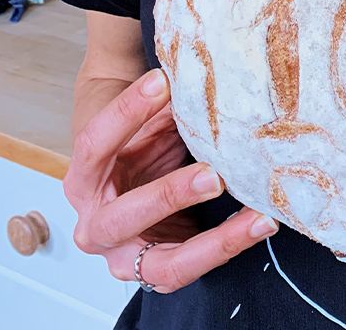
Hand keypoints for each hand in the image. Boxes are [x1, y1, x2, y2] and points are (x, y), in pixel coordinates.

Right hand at [63, 68, 278, 292]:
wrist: (135, 188)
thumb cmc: (140, 152)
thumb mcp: (148, 126)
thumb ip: (164, 105)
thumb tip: (198, 70)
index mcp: (85, 178)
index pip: (94, 144)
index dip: (126, 111)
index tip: (162, 82)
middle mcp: (96, 224)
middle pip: (123, 215)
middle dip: (169, 195)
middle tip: (213, 176)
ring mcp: (125, 257)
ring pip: (165, 263)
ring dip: (213, 241)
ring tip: (256, 216)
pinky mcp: (157, 275)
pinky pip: (194, 269)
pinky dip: (229, 246)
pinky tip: (261, 223)